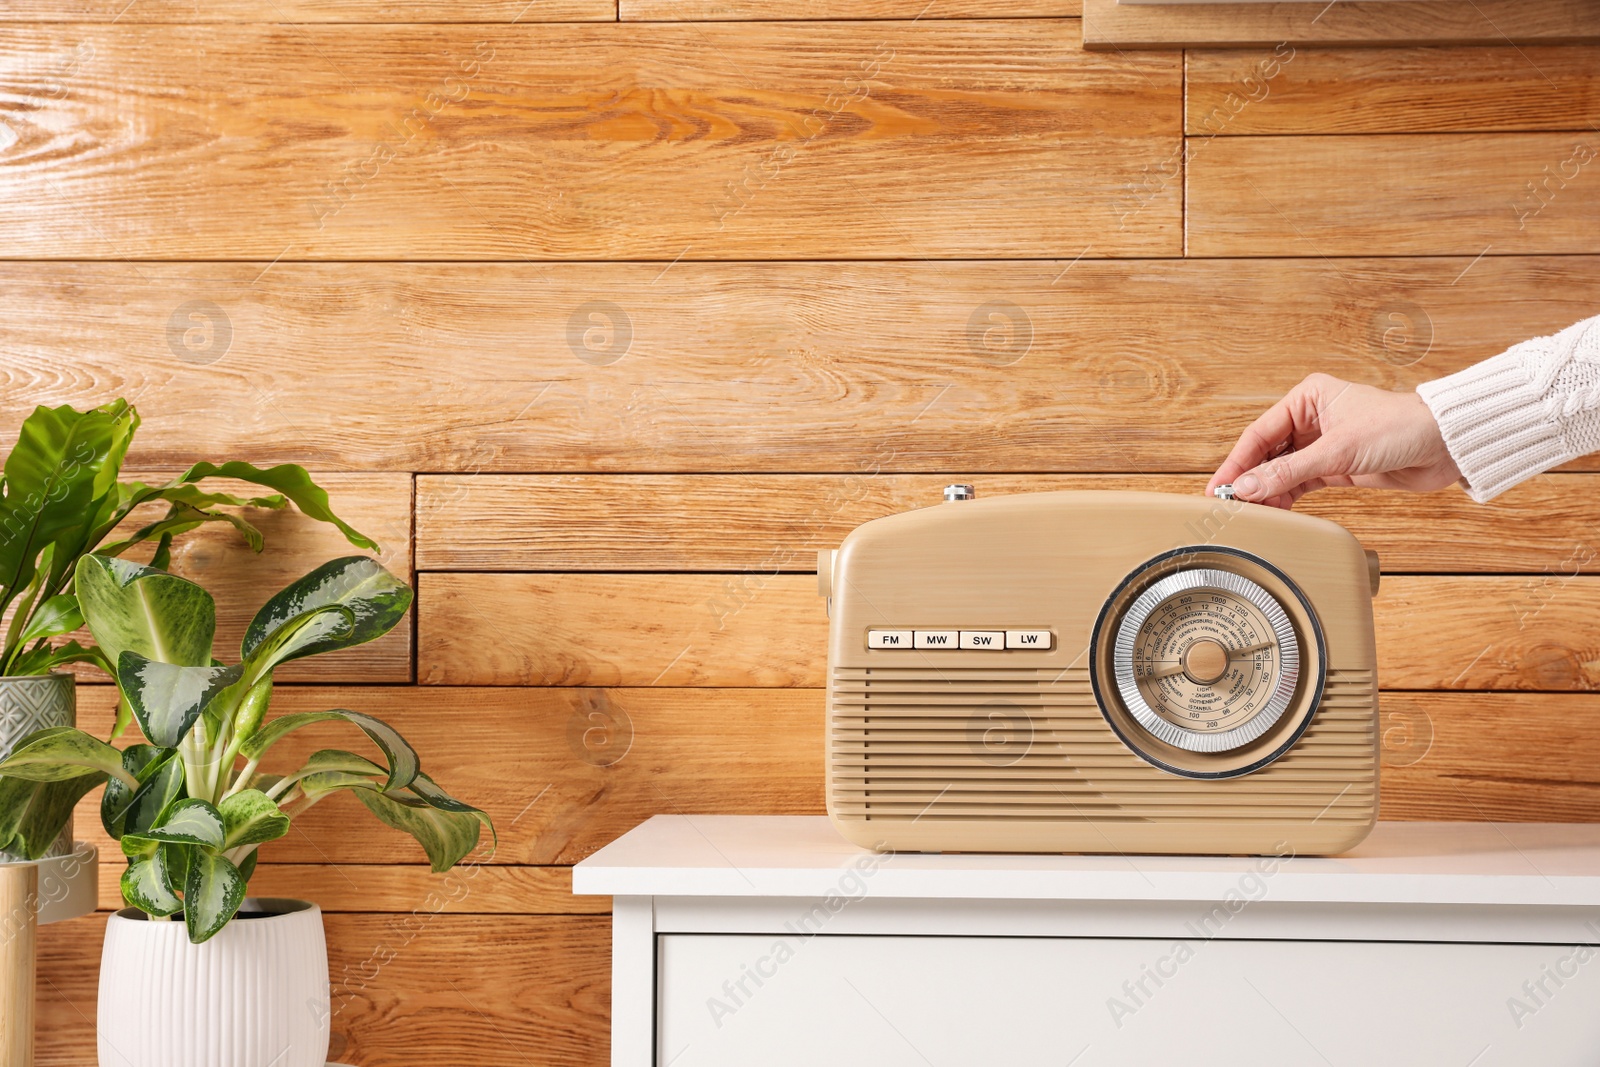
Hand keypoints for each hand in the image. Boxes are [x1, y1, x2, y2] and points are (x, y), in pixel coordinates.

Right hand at [1207, 374, 1461, 509]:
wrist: (1447, 445)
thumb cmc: (1402, 427)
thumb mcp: (1338, 450)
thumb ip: (1289, 471)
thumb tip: (1248, 488)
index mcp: (1308, 398)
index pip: (1259, 434)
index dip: (1237, 462)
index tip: (1218, 487)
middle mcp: (1312, 419)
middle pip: (1266, 453)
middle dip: (1249, 480)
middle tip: (1229, 506)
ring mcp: (1324, 444)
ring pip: (1281, 470)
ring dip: (1267, 492)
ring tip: (1251, 513)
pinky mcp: (1337, 467)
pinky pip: (1300, 483)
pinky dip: (1287, 497)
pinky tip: (1275, 511)